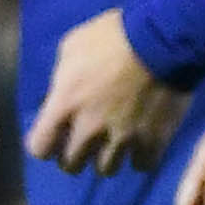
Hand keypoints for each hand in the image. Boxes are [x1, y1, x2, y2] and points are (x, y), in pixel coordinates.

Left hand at [25, 9, 190, 175]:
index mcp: (64, 104)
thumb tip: (62, 94)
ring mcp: (123, 137)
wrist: (164, 39)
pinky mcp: (154, 139)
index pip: (40, 147)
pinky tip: (141, 147)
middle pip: (71, 164)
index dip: (45, 145)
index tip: (55, 137)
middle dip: (74, 155)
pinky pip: (142, 165)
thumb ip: (62, 78)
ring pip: (106, 169)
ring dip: (107, 158)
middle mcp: (90, 128)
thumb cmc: (114, 36)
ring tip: (115, 146)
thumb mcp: (72, 46)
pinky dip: (140, 158)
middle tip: (85, 143)